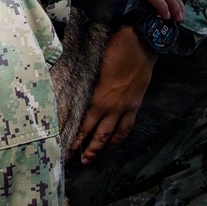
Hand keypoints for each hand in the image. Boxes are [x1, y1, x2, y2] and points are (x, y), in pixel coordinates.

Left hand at [69, 25, 156, 164]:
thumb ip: (83, 81)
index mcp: (96, 98)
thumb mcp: (92, 64)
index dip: (74, 138)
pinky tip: (114, 142)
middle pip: (96, 134)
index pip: (82, 125)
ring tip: (91, 158)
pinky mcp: (135, 106)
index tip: (65, 149)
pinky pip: (126, 127)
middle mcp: (110, 107)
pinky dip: (119, 138)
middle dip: (86, 149)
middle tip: (77, 161)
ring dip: (101, 148)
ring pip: (111, 135)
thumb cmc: (113, 49)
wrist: (141, 44)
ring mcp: (124, 108)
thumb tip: (70, 91)